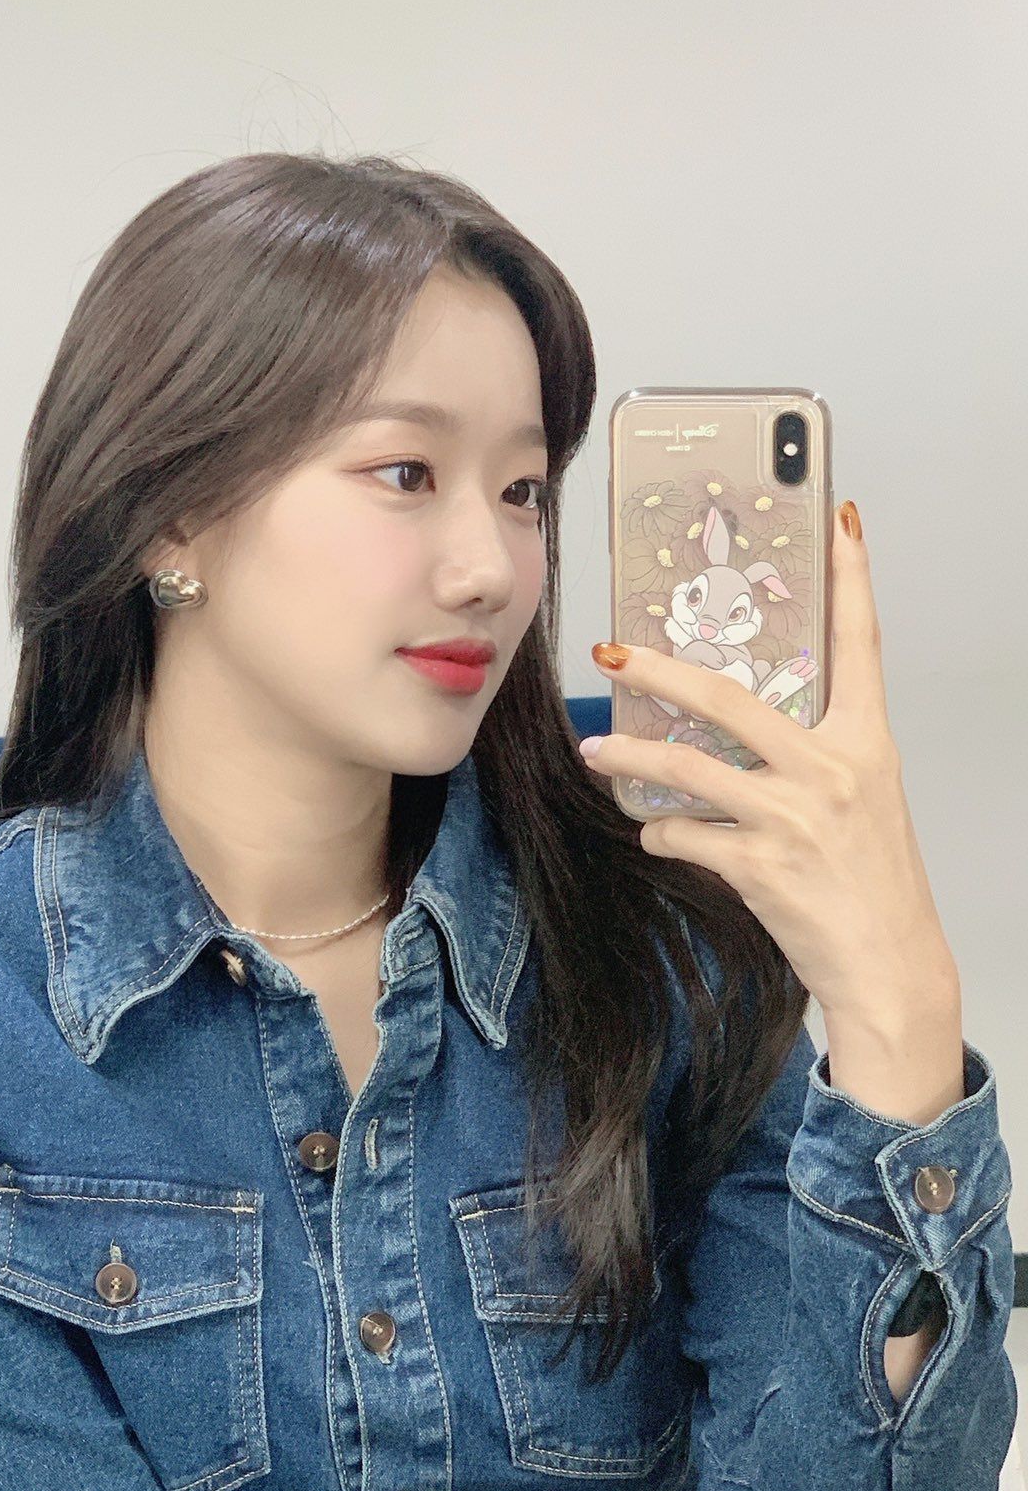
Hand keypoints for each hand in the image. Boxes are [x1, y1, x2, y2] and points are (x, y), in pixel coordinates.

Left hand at [579, 500, 958, 1021]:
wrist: (891, 968)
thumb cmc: (872, 885)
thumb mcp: (860, 803)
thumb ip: (809, 758)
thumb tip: (737, 732)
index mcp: (867, 743)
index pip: (862, 643)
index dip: (852, 579)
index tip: (841, 522)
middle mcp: (833, 769)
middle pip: (729, 697)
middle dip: (659, 671)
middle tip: (613, 653)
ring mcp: (796, 816)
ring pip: (687, 767)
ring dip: (631, 761)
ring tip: (599, 755)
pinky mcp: (763, 864)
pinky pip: (686, 835)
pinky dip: (662, 834)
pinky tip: (659, 837)